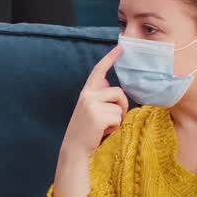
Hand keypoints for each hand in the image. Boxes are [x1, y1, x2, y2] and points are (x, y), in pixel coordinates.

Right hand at [59, 46, 128, 166]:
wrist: (74, 148)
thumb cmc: (86, 129)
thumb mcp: (89, 108)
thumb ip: (97, 95)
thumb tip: (105, 80)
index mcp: (86, 92)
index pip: (99, 70)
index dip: (110, 58)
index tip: (120, 47)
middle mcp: (88, 96)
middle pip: (118, 92)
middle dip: (122, 106)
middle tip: (113, 118)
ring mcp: (92, 106)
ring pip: (120, 107)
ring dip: (118, 119)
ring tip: (104, 126)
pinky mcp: (98, 117)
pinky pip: (118, 118)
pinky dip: (115, 127)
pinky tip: (103, 132)